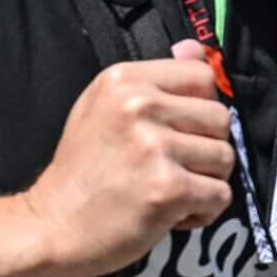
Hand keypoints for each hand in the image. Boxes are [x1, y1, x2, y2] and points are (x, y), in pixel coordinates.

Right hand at [20, 40, 232, 276]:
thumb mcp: (102, 108)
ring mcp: (154, 147)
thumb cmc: (81, 171)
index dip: (201, 106)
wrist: (51, 227)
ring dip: (206, 181)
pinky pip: (220, 195)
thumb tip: (194, 48)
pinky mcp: (168, 187)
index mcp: (123, 80)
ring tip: (169, 190)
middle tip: (173, 167)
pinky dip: (203, 211)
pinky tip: (172, 213)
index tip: (179, 129)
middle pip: (221, 118)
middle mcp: (139, 106)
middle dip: (206, 147)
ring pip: (225, 157)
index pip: (202, 75)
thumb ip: (153, 80)